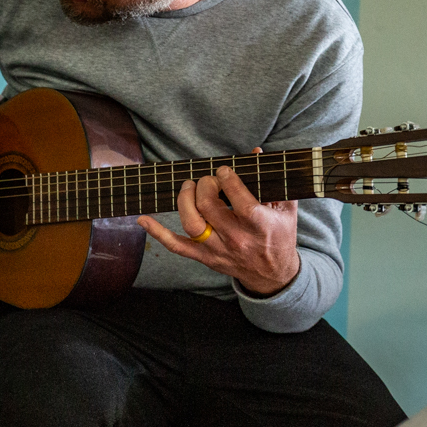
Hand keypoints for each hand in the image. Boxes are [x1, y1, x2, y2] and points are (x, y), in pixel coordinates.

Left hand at [137, 150, 300, 295]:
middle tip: (206, 180)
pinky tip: (143, 219)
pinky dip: (158, 233)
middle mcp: (237, 238)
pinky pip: (176, 246)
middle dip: (204, 186)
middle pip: (209, 207)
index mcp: (259, 225)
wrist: (273, 275)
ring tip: (188, 187)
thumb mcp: (284, 208)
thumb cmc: (279, 235)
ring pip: (191, 224)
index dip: (227, 179)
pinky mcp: (204, 257)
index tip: (223, 170)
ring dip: (184, 200)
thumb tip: (255, 152)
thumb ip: (272, 180)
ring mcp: (218, 249)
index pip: (238, 199)